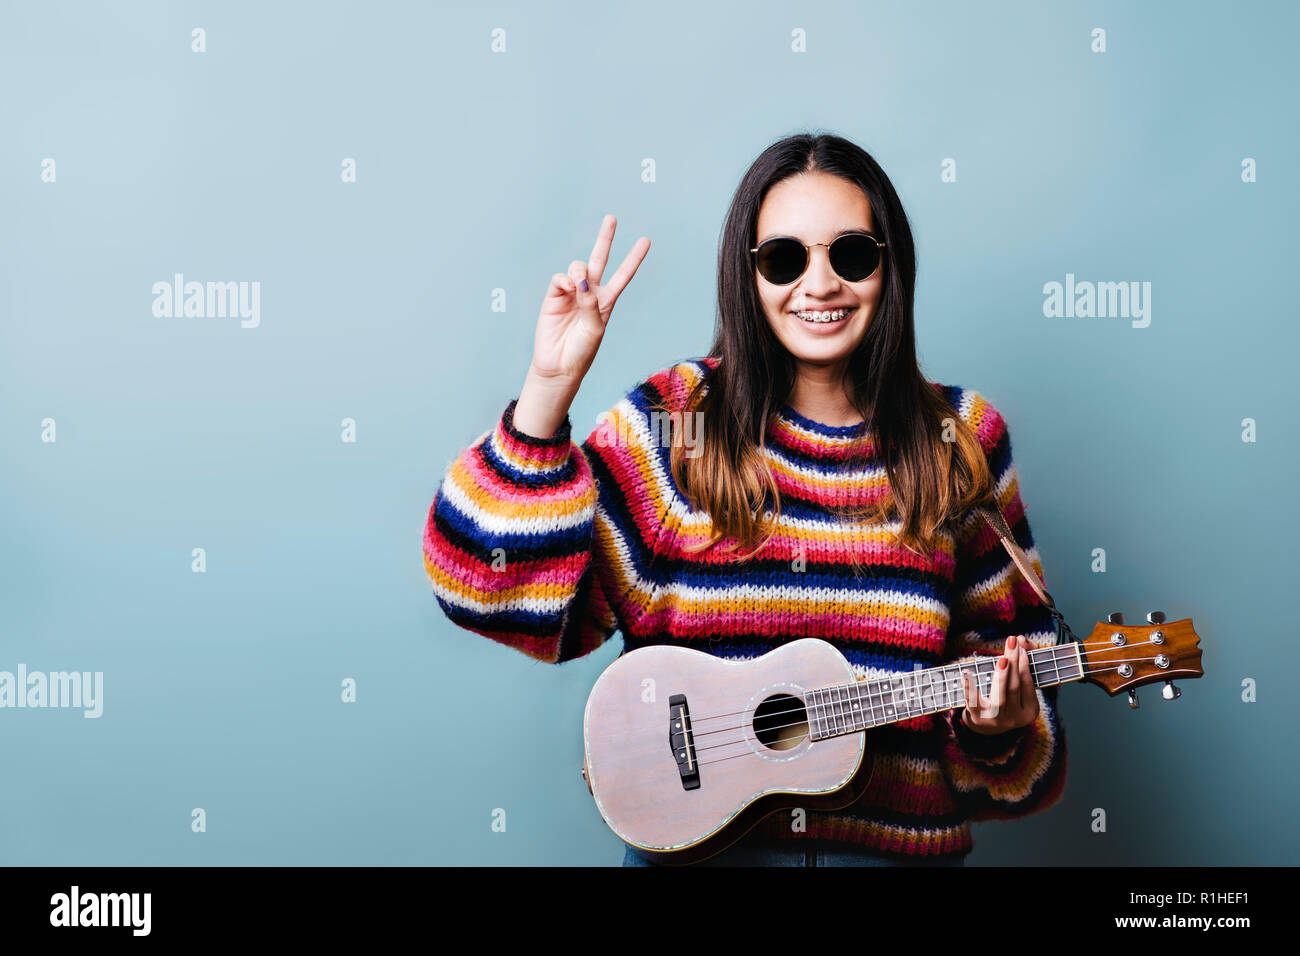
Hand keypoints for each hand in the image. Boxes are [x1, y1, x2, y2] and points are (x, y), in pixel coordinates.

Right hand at [529, 213, 650, 389]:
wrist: (558, 366)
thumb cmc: (581, 352)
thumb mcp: (594, 329)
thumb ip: (591, 304)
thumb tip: (580, 282)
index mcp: (606, 302)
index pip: (623, 275)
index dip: (634, 258)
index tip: (646, 240)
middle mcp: (590, 294)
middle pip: (599, 260)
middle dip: (605, 239)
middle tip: (612, 218)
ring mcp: (571, 294)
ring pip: (577, 268)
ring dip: (579, 271)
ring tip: (578, 285)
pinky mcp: (553, 297)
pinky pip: (560, 278)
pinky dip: (565, 280)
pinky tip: (569, 288)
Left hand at [959, 635, 1038, 734]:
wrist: (985, 727)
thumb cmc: (1005, 699)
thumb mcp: (1018, 687)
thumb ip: (1023, 661)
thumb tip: (1022, 639)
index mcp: (1029, 712)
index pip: (1028, 685)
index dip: (1025, 665)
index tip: (1020, 646)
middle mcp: (1015, 719)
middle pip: (1015, 688)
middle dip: (1014, 663)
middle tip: (1012, 642)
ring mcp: (996, 720)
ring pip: (1000, 697)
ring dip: (1001, 676)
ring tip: (1002, 658)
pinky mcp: (977, 718)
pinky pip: (974, 702)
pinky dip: (970, 687)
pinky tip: (966, 673)